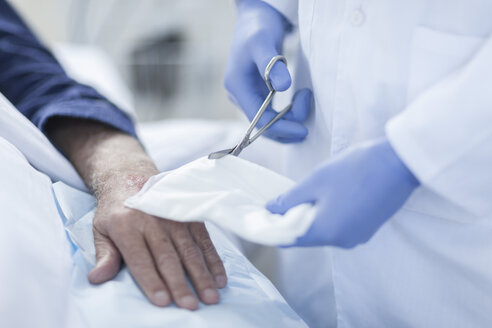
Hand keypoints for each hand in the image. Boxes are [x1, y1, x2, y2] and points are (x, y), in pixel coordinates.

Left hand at [90, 180, 226, 309]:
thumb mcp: (101, 229)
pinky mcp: (190, 216)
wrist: (131, 177)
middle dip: (180, 283)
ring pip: (190, 251)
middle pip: (168, 257)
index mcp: (126, 226)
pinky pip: (204, 241)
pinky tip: (220, 278)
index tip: (163, 301)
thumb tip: (97, 278)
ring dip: (202, 275)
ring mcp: (174, 218)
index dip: (152, 281)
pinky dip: (213, 260)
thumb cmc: (116, 210)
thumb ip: (104, 255)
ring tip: (210, 296)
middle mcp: (152, 221)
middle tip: (190, 305)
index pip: (141, 260)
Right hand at [224, 0, 311, 142]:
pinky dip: (286, 114)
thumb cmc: (258, 27)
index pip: (258, 120)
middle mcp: (238, 95)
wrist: (255, 17)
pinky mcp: (255, 94)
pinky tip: (299, 102)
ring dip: (289, 119)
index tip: (303, 129)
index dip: (281, 128)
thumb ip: (271, 64)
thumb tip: (283, 87)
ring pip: (268, 122)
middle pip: (263, 125)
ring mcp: (246, 96)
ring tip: (305, 97)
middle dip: (288, 124)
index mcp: (237, 86)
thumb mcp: (263, 42)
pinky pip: (270, 113)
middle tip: (307, 101)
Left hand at [267, 138, 419, 247]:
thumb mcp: (316, 182)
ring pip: (324, 231)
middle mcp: (342, 242)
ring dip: (311, 216)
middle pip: (307, 236)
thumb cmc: (355, 170)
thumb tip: (270, 210)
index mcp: (326, 233)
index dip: (273, 227)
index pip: (289, 239)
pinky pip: (340, 226)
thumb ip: (290, 199)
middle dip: (292, 219)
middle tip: (286, 197)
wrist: (399, 163)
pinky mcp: (368, 228)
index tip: (264, 213)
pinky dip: (329, 216)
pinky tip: (329, 196)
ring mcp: (358, 236)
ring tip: (308, 192)